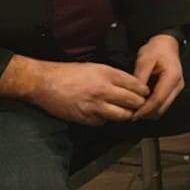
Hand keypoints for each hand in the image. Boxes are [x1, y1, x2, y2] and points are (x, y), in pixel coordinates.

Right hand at [20, 59, 149, 125]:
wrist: (44, 83)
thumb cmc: (68, 73)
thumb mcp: (94, 67)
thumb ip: (113, 76)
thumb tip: (129, 84)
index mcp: (106, 74)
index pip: (135, 85)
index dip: (143, 90)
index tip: (145, 93)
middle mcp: (103, 90)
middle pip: (133, 101)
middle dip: (139, 104)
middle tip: (139, 105)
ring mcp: (94, 106)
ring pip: (122, 115)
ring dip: (126, 114)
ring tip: (126, 112)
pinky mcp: (85, 118)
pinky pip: (104, 122)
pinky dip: (106, 119)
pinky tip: (104, 115)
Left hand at [131, 33, 184, 120]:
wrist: (166, 44)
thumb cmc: (156, 50)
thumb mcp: (145, 60)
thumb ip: (140, 77)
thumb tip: (134, 96)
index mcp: (172, 77)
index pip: (158, 99)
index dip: (145, 109)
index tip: (133, 115)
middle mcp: (177, 85)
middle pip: (162, 107)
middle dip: (147, 113)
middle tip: (131, 114)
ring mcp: (177, 89)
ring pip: (163, 108)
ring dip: (150, 111)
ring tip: (135, 110)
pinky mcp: (173, 91)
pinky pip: (163, 103)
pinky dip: (152, 107)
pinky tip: (142, 104)